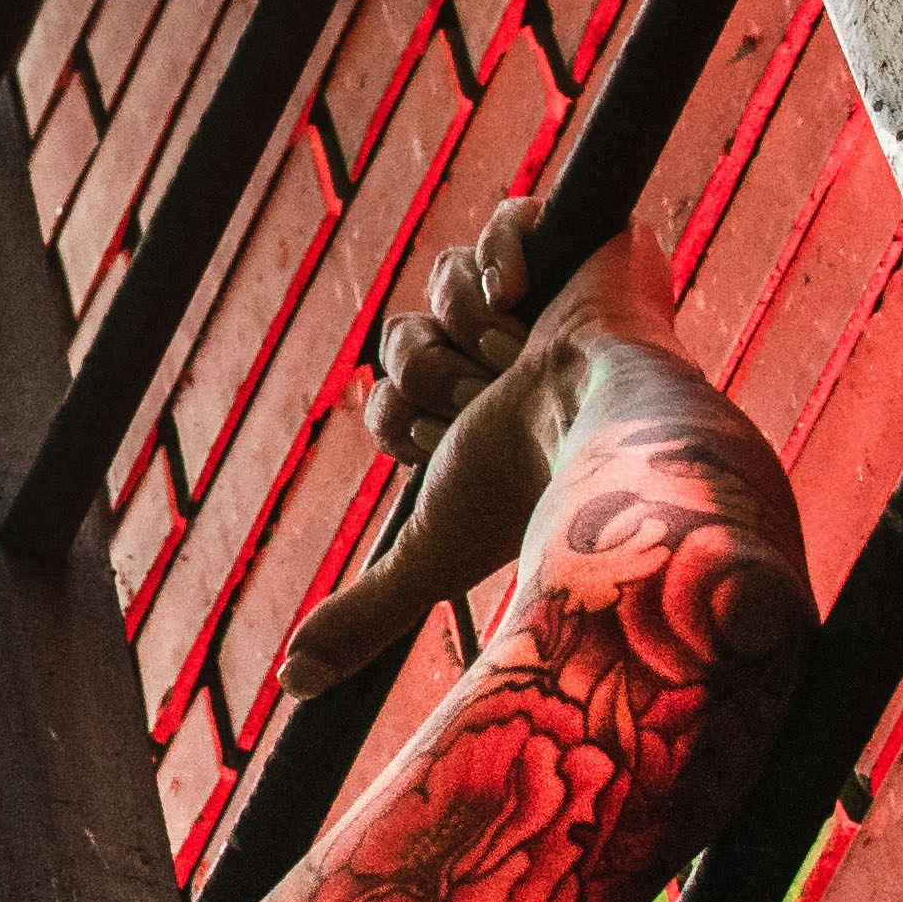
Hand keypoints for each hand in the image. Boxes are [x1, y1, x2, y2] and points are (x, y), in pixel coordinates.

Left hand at [279, 205, 695, 696]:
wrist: (613, 434)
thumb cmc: (535, 493)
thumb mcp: (430, 550)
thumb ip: (366, 614)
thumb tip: (289, 687)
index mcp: (480, 425)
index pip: (392, 394)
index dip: (397, 412)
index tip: (438, 440)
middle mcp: (512, 367)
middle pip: (406, 336)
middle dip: (427, 371)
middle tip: (478, 399)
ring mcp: (552, 305)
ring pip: (444, 279)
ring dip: (461, 323)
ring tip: (514, 357)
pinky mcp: (587, 244)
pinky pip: (512, 214)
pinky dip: (507, 252)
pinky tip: (528, 297)